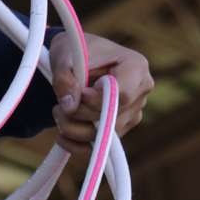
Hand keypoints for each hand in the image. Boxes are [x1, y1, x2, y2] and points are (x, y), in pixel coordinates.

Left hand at [48, 31, 152, 155]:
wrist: (75, 59)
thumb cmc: (74, 51)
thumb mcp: (64, 57)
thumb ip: (64, 78)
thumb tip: (70, 106)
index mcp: (136, 66)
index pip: (122, 95)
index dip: (95, 100)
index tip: (78, 94)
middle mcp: (140, 91)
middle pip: (112, 118)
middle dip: (79, 114)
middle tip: (59, 106)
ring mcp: (133, 112)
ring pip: (105, 135)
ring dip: (74, 128)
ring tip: (59, 112)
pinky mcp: (121, 128)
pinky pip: (101, 147)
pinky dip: (77, 144)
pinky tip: (62, 135)